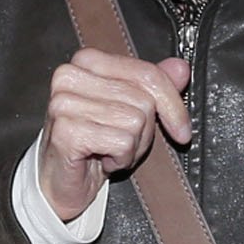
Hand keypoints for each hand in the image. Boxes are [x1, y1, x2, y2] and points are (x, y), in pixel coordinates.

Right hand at [38, 47, 188, 218]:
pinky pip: (122, 142)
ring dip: (131, 147)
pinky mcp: (66, 130)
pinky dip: (120, 159)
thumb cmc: (94, 144)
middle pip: (144, 100)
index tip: (182, 130)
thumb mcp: (130, 110)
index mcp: (87, 62)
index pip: (147, 73)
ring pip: (135, 121)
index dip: (172, 104)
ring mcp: (64, 102)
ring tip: (109, 150)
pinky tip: (102, 160)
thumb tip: (180, 68)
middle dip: (144, 132)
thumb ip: (153, 86)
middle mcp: (70, 76)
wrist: (62, 182)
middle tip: (121, 143)